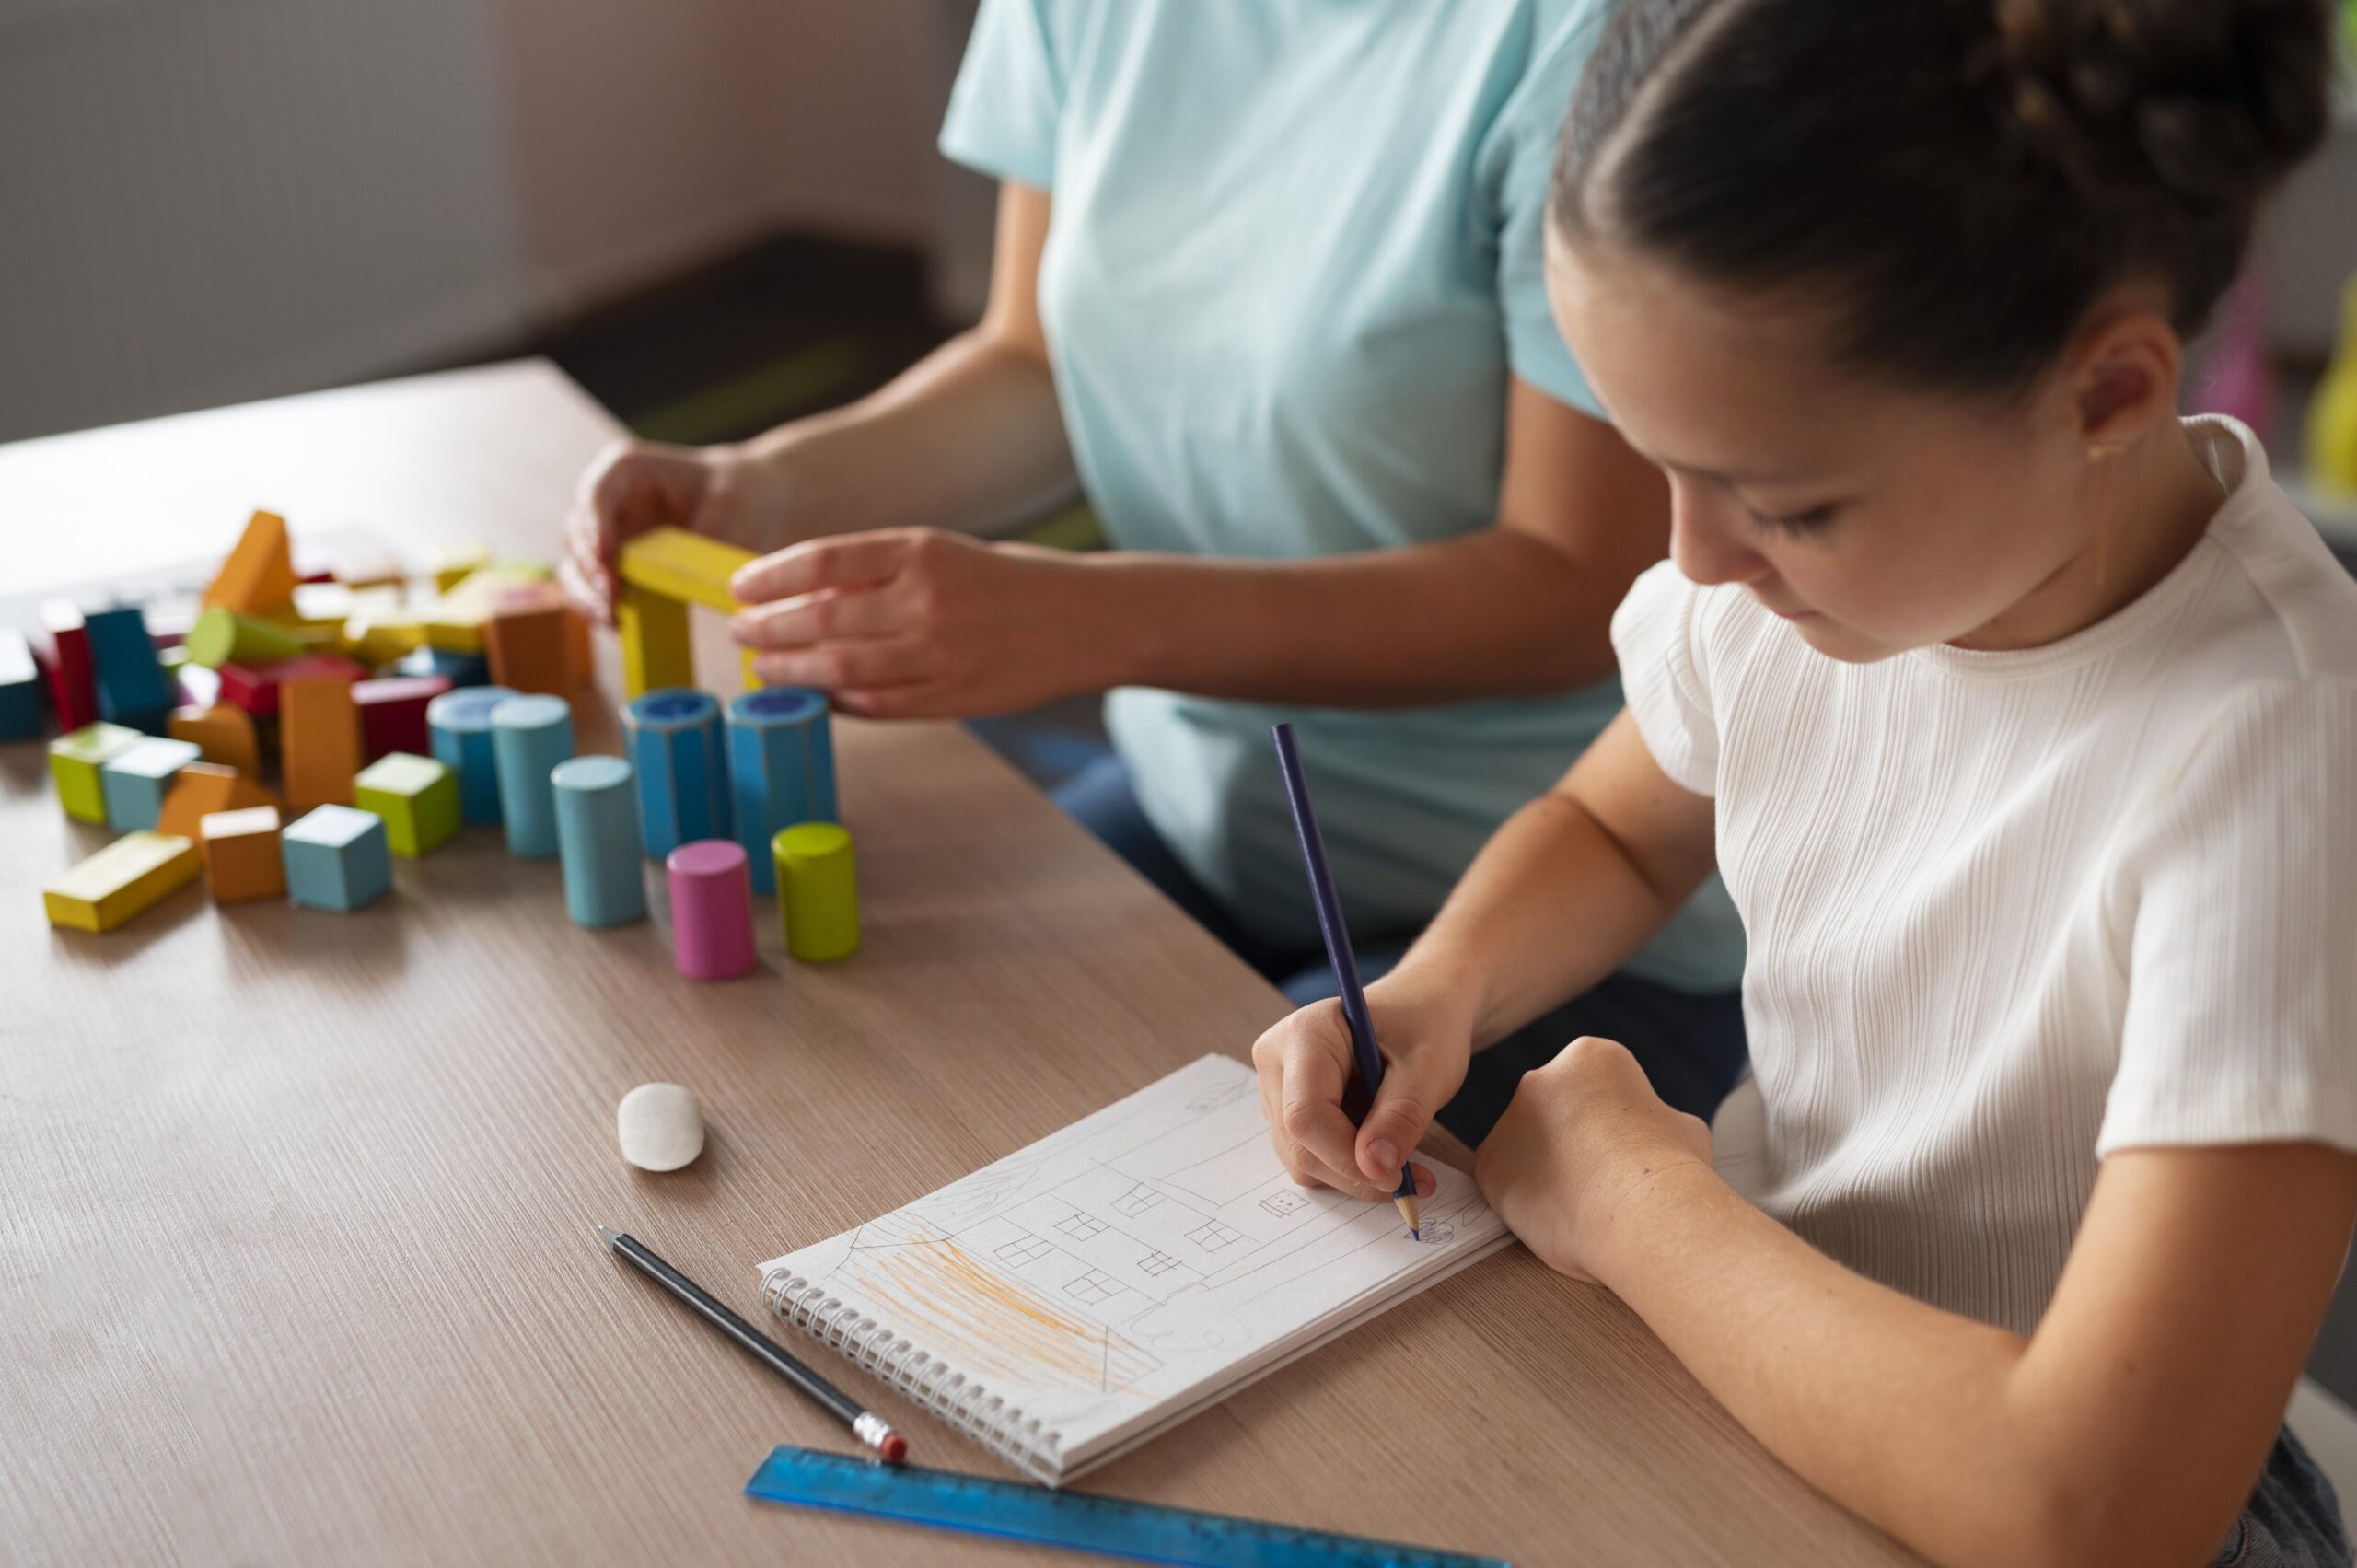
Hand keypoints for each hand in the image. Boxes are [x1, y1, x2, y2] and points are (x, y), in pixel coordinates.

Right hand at [559, 440, 794, 624]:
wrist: (750, 506)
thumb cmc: (737, 495)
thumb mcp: (728, 508)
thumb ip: (703, 536)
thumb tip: (682, 577)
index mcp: (626, 470)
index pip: (597, 493)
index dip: (594, 527)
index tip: (605, 559)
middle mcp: (607, 501)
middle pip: (578, 534)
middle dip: (589, 570)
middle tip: (610, 600)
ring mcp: (607, 535)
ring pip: (577, 566)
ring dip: (586, 594)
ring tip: (610, 618)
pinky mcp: (614, 566)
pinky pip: (594, 589)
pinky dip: (600, 607)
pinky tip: (618, 624)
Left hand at [727, 529, 1115, 718]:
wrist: (1087, 619)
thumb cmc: (1006, 581)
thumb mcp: (943, 552)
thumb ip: (878, 570)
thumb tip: (797, 590)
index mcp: (922, 550)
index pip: (821, 560)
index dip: (769, 576)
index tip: (740, 587)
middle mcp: (927, 600)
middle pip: (820, 618)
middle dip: (768, 628)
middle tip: (740, 632)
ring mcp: (940, 653)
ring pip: (839, 669)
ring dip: (791, 671)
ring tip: (764, 667)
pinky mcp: (953, 697)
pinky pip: (876, 705)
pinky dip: (837, 701)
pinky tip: (816, 695)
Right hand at [1248, 971, 1476, 1202]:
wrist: (1422, 1010)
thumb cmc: (1426, 1027)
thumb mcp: (1430, 1069)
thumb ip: (1401, 1117)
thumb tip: (1375, 1168)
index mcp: (1306, 1033)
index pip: (1306, 1114)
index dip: (1347, 1157)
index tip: (1398, 1176)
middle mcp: (1277, 1058)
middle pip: (1299, 1143)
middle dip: (1355, 1172)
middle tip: (1413, 1180)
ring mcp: (1276, 1085)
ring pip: (1301, 1158)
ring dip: (1353, 1173)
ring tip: (1403, 1156)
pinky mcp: (1285, 1108)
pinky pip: (1307, 1156)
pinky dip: (1347, 1166)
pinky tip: (1381, 1146)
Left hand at [1474, 1035, 1713, 1284]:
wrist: (1640, 1213)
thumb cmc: (1671, 1170)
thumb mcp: (1683, 1125)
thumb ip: (1653, 1118)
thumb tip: (1653, 1129)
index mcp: (1590, 1057)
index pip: (1594, 1086)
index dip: (1614, 1125)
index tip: (1628, 1151)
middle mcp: (1540, 1078)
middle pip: (1553, 1112)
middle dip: (1573, 1142)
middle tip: (1601, 1178)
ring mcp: (1508, 1121)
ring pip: (1526, 1148)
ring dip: (1547, 1170)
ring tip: (1584, 1202)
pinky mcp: (1488, 1164)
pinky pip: (1506, 1182)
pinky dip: (1527, 1201)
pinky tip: (1559, 1216)